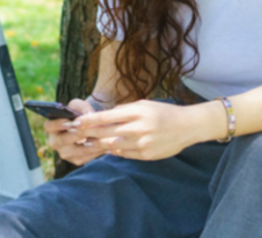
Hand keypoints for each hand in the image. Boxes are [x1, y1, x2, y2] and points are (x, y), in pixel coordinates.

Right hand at [44, 98, 111, 165]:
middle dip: (77, 134)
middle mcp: (55, 142)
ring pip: (76, 151)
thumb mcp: (80, 106)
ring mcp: (65, 153)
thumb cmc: (80, 112)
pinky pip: (86, 156)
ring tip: (101, 137)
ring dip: (90, 144)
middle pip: (63, 140)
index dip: (58, 124)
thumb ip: (82, 108)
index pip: (49, 126)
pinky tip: (106, 144)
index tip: (70, 121)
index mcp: (51, 127)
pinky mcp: (76, 160)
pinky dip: (97, 150)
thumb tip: (89, 115)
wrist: (88, 125)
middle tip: (88, 129)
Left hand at [73, 100, 206, 161]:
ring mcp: (142, 144)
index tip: (76, 122)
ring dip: (99, 144)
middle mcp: (138, 129)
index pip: (107, 117)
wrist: (186, 127)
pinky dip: (115, 150)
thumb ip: (124, 110)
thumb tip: (105, 116)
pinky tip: (110, 147)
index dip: (89, 121)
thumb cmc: (163, 112)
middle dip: (88, 134)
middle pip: (106, 133)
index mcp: (137, 112)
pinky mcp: (146, 156)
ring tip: (89, 142)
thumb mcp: (144, 104)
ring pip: (113, 146)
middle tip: (75, 134)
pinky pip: (124, 154)